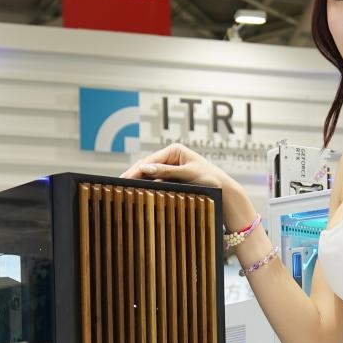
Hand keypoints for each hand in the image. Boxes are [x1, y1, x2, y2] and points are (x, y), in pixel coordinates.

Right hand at [120, 143, 246, 217]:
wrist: (223, 191)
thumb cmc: (210, 178)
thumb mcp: (188, 173)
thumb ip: (167, 171)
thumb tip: (145, 168)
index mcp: (174, 150)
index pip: (150, 160)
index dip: (136, 169)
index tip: (125, 178)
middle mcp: (171, 157)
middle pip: (147, 166)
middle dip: (133, 175)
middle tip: (119, 184)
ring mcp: (171, 168)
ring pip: (150, 175)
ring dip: (139, 181)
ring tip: (125, 189)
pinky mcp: (172, 178)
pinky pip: (157, 182)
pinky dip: (148, 186)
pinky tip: (139, 192)